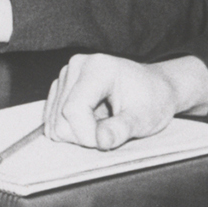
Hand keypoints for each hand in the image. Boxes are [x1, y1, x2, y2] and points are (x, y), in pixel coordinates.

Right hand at [43, 52, 207, 149]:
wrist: (155, 89)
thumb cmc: (153, 101)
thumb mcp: (144, 119)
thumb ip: (122, 129)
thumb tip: (101, 140)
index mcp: (98, 67)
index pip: (73, 110)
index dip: (87, 134)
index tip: (109, 140)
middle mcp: (76, 66)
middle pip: (60, 118)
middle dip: (83, 135)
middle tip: (109, 132)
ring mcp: (65, 75)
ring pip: (54, 121)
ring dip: (77, 133)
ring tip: (102, 124)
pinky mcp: (60, 87)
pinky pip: (53, 119)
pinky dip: (72, 129)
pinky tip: (92, 121)